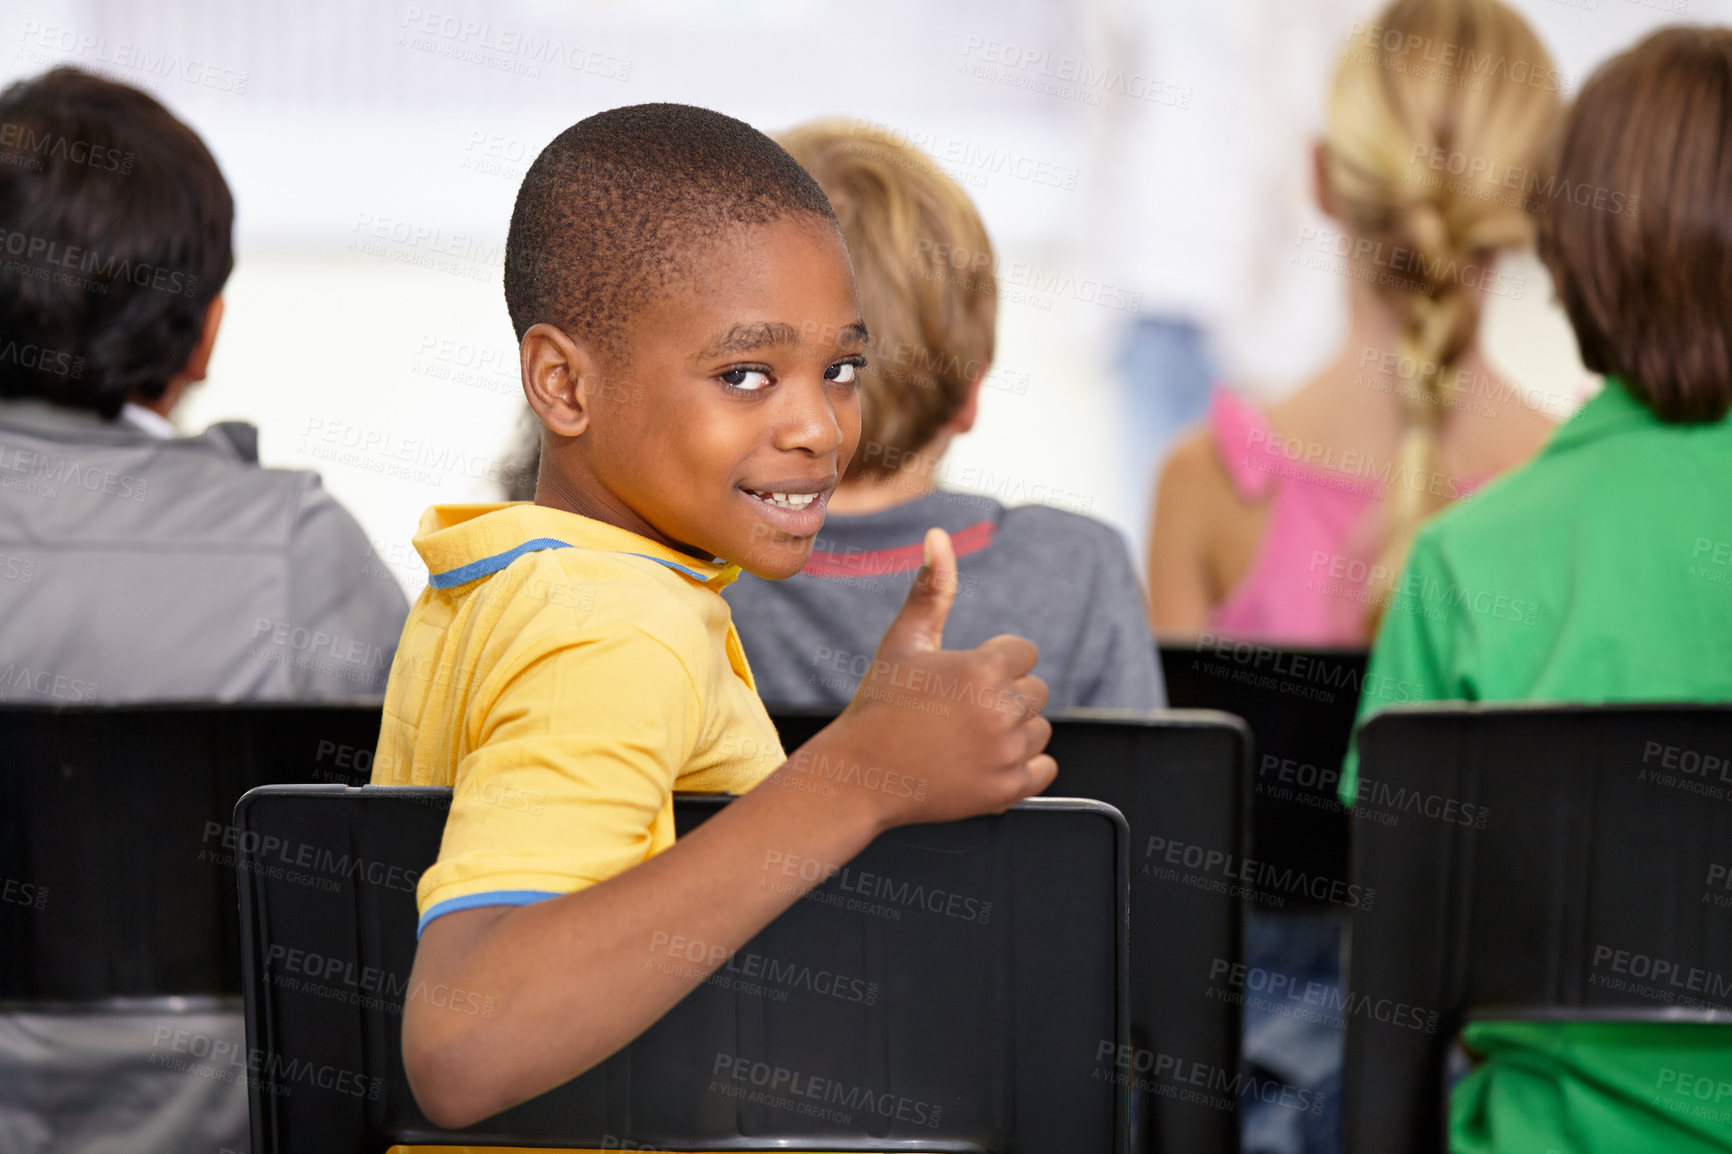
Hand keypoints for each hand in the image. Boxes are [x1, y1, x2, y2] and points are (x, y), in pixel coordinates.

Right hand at [790, 527, 1056, 830]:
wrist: (860, 775)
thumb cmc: (880, 702)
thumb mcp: (905, 640)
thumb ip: (931, 586)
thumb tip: (938, 535)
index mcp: (983, 669)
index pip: (1024, 653)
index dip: (992, 663)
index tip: (959, 680)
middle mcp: (1002, 711)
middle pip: (1035, 691)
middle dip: (1004, 696)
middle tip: (958, 711)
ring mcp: (1007, 754)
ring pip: (1040, 729)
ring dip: (1014, 731)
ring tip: (967, 737)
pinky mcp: (1008, 790)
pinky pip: (1045, 769)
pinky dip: (1023, 766)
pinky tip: (986, 760)